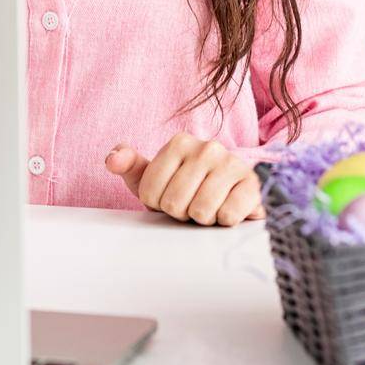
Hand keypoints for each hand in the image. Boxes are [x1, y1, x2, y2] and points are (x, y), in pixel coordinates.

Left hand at [105, 134, 264, 225]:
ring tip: (209, 208)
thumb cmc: (186, 188)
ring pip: (201, 211)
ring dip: (203, 219)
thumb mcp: (153, 177)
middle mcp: (207, 147)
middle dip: (181, 213)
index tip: (171, 196)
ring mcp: (232, 163)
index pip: (150, 192)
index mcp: (179, 143)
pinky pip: (228, 215)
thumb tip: (112, 159)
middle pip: (174, 203)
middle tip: (192, 204)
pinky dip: (225, 221)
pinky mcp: (252, 184)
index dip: (158, 205)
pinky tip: (228, 211)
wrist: (231, 197)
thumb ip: (129, 165)